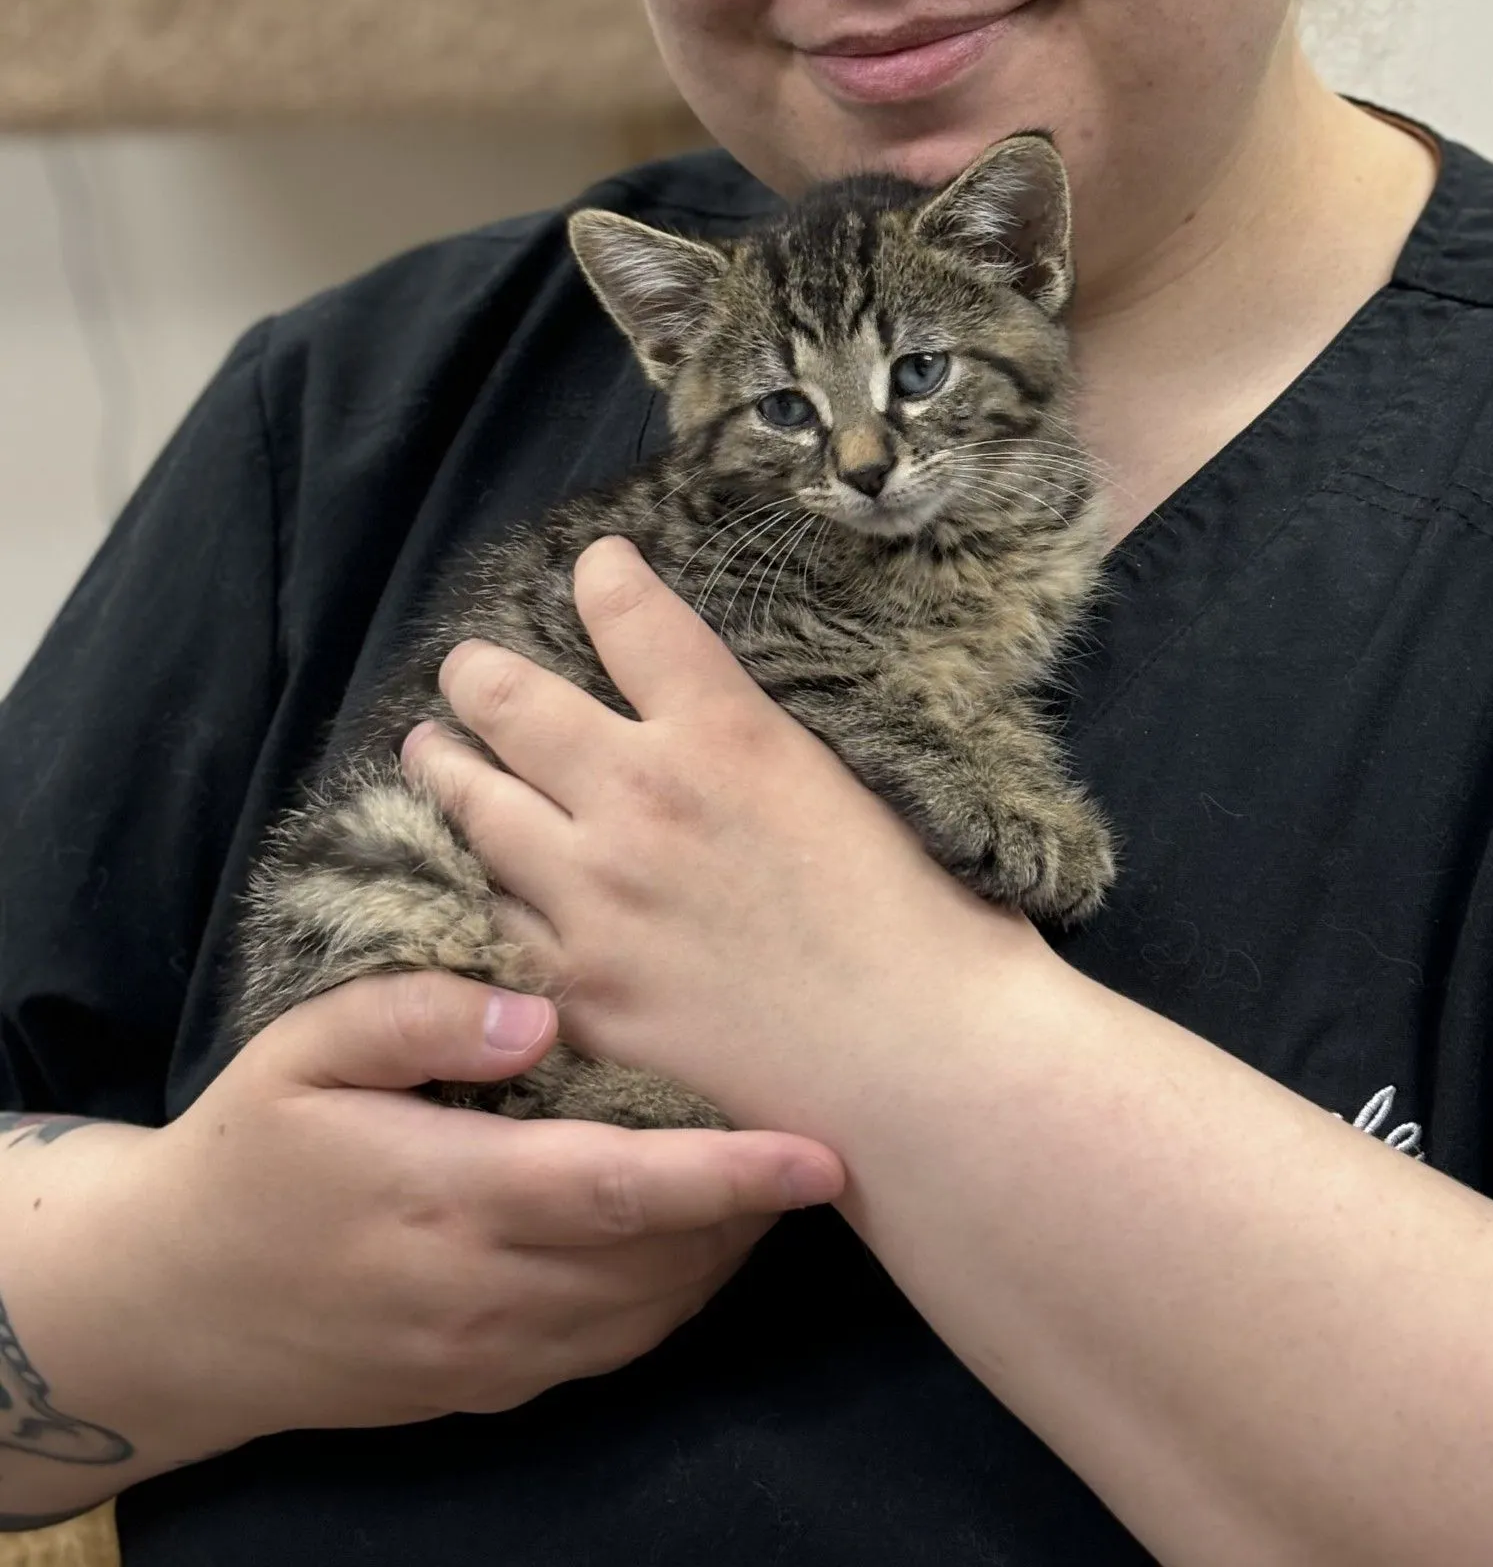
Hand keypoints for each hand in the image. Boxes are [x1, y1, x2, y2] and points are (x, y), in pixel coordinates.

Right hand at [76, 969, 843, 1448]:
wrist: (170, 1308)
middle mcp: (479, 1294)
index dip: (726, 1173)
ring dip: (726, 1251)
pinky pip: (612, 1347)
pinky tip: (702, 1230)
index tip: (818, 1150)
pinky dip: (673, 1292)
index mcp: (443, 1197)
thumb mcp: (304, 1051)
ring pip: (648, 1312)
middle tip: (829, 1127)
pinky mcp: (487, 1389)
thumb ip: (419, 1016)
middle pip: (657, 1259)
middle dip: (755, 1207)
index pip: (616, 1189)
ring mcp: (486, 1357)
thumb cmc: (248, 1152)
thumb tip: (541, 1012)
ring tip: (782, 1171)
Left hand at [402, 536, 1046, 1138]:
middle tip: (468, 670)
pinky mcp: (579, 990)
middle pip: (512, 700)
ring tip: (426, 752)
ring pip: (473, 805)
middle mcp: (641, 797)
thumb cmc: (925, 920)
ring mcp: (595, 898)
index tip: (596, 569)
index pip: (628, 612)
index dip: (604, 575)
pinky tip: (452, 880)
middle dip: (479, 672)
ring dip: (443, 768)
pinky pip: (486, 921)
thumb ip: (757, 741)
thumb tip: (715, 723)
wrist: (920, 1063)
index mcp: (725, 730)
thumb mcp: (848, 779)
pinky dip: (462, 888)